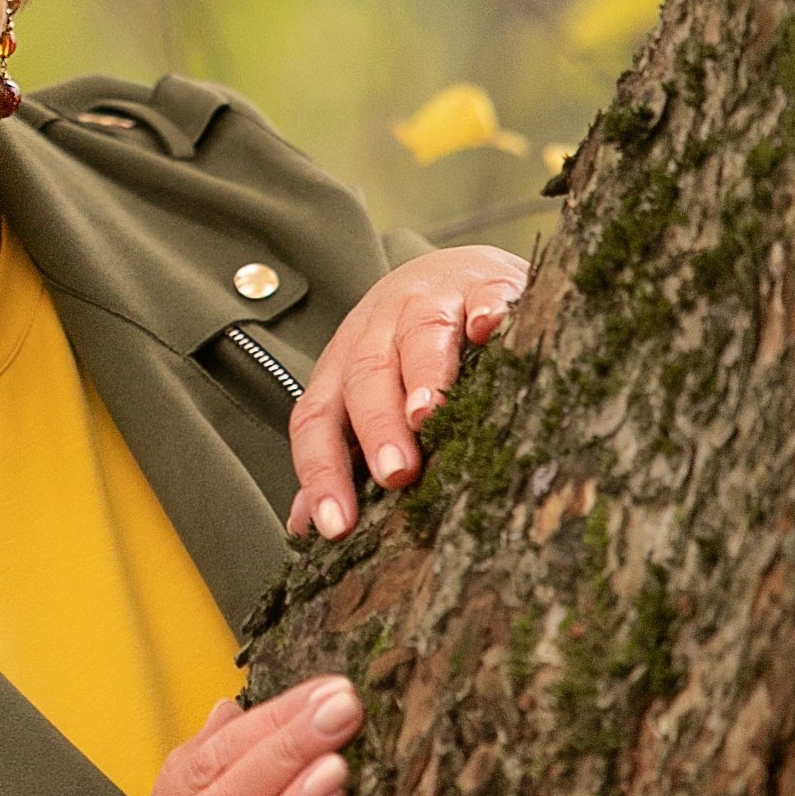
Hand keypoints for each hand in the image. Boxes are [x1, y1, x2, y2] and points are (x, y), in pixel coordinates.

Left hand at [285, 245, 527, 541]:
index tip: (336, 526)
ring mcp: (431, 301)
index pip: (318, 419)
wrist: (455, 269)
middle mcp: (378, 331)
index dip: (322, 471)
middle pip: (367, 377)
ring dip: (424, 373)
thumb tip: (303, 527)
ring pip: (420, 334)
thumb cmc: (405, 349)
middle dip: (377, 427)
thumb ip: (340, 455)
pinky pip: (485, 293)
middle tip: (394, 474)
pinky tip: (491, 328)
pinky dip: (487, 309)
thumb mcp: (365, 396)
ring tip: (429, 413)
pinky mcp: (484, 282)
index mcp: (343, 367)